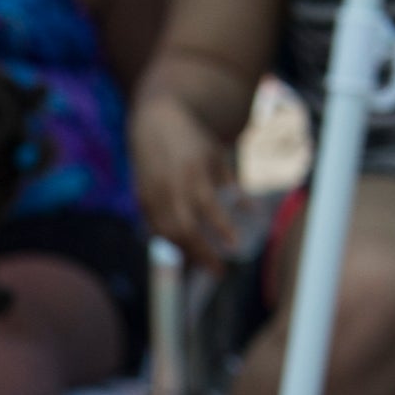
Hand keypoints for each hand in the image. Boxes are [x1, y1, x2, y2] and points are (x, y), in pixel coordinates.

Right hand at [132, 92, 239, 269]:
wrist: (154, 124)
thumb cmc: (192, 141)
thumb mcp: (216, 156)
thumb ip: (232, 184)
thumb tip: (253, 212)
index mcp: (192, 172)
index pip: (207, 207)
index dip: (221, 228)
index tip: (234, 246)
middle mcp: (170, 186)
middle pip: (184, 228)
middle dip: (203, 253)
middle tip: (219, 270)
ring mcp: (153, 194)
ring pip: (168, 233)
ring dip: (187, 252)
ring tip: (204, 263)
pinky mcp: (141, 199)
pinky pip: (155, 228)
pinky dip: (171, 242)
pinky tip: (185, 249)